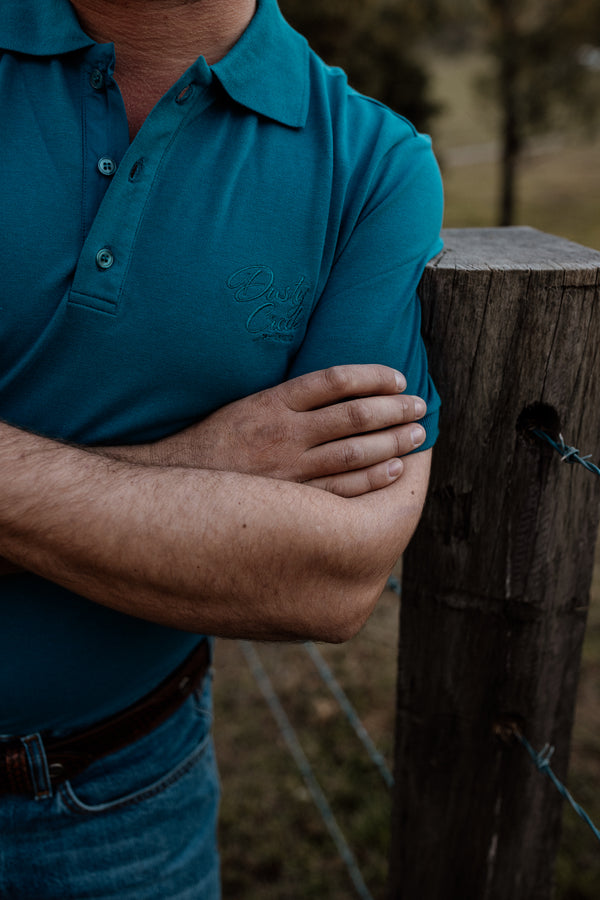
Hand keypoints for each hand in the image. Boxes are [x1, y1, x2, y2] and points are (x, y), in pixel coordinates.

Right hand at [136, 364, 426, 496]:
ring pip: (353, 453)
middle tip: (421, 407)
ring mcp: (287, 470)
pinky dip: (373, 479)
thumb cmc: (212, 445)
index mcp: (271, 402)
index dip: (373, 377)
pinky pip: (340, 489)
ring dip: (393, 443)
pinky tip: (396, 470)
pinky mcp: (289, 500)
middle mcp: (282, 433)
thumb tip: (337, 391)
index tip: (399, 378)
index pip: (334, 380)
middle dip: (393, 410)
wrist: (172, 488)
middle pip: (353, 416)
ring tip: (418, 434)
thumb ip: (287, 401)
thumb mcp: (243, 408)